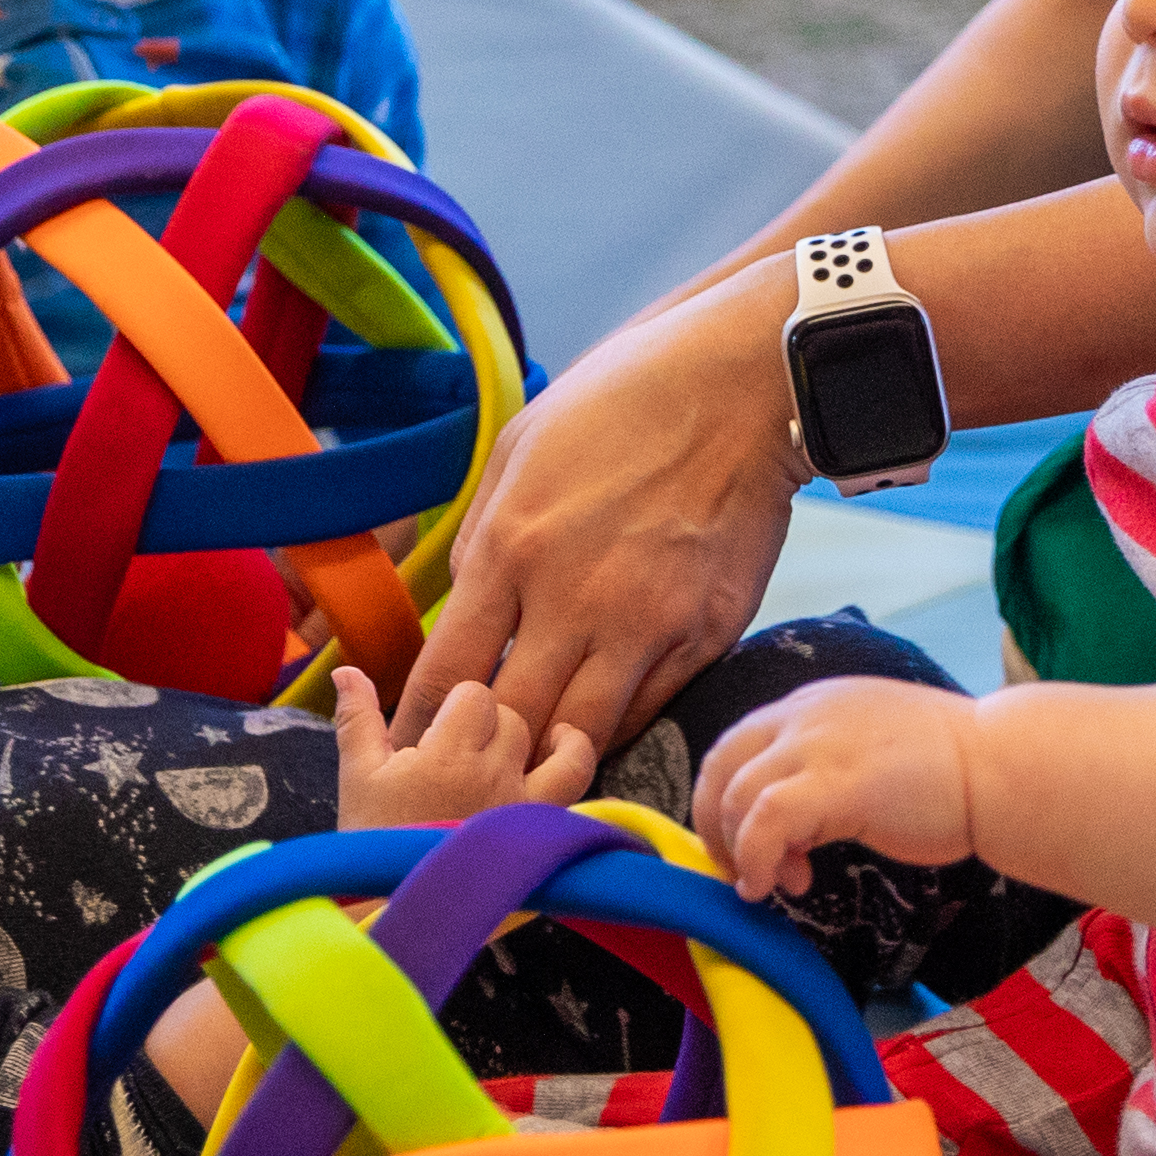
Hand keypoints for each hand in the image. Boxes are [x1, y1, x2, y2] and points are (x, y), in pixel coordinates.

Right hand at [335, 664, 600, 830]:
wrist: (400, 910)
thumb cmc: (373, 845)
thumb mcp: (357, 778)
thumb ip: (356, 719)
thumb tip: (346, 669)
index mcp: (447, 754)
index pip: (476, 695)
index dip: (460, 705)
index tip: (444, 728)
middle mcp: (493, 773)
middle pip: (511, 718)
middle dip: (488, 726)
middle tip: (463, 752)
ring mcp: (523, 803)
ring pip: (548, 744)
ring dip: (535, 740)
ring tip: (530, 740)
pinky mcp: (541, 830)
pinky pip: (575, 781)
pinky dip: (575, 758)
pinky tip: (563, 750)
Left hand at [405, 266, 806, 754]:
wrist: (739, 389)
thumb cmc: (620, 406)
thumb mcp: (519, 450)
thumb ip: (481, 539)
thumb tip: (466, 610)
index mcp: (513, 548)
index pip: (446, 672)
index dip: (421, 721)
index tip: (415, 741)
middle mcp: (574, 599)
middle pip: (509, 719)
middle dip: (480, 752)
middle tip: (468, 766)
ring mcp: (646, 625)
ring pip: (581, 734)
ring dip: (548, 754)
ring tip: (529, 761)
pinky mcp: (703, 637)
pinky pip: (645, 712)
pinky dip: (612, 725)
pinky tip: (595, 723)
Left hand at [694, 677, 988, 903]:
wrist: (1003, 767)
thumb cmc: (952, 773)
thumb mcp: (869, 758)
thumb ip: (823, 778)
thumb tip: (789, 830)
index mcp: (815, 705)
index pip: (737, 746)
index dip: (729, 803)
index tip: (751, 848)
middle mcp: (806, 714)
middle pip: (718, 765)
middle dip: (716, 828)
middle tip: (742, 872)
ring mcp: (817, 744)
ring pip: (735, 796)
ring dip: (741, 852)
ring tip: (776, 884)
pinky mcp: (834, 782)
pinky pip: (763, 821)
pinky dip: (755, 859)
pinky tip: (775, 885)